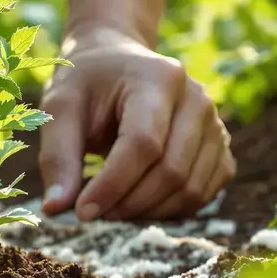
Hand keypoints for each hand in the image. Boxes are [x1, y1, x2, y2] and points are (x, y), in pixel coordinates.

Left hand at [37, 27, 233, 221]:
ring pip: (191, 189)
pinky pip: (203, 193)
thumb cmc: (87, 84)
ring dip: (148, 212)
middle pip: (172, 171)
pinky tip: (138, 202)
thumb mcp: (61, 107)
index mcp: (159, 78)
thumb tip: (56, 208)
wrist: (117, 64)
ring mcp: (215, 124)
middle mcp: (197, 99)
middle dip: (129, 203)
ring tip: (111, 207)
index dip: (113, 185)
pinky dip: (170, 210)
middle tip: (93, 212)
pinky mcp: (220, 147)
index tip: (82, 211)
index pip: (143, 144)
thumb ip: (58, 156)